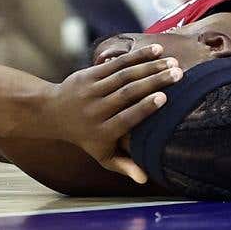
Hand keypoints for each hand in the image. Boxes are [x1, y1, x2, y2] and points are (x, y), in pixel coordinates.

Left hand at [41, 43, 181, 183]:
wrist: (52, 112)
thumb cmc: (86, 136)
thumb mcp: (101, 155)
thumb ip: (123, 165)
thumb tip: (145, 179)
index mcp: (101, 131)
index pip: (125, 118)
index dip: (144, 107)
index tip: (164, 98)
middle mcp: (95, 110)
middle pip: (127, 94)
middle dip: (154, 82)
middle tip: (178, 75)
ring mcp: (91, 90)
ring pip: (124, 75)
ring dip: (150, 66)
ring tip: (173, 62)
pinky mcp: (89, 74)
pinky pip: (116, 63)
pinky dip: (137, 56)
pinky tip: (157, 51)